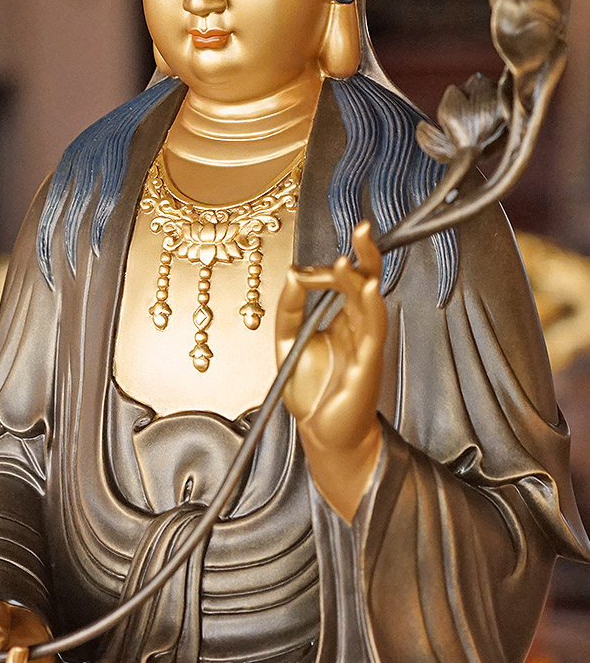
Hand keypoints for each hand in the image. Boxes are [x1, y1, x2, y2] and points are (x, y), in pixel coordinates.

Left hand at [276, 221, 385, 521]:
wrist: (321, 435)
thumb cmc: (310, 391)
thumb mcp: (288, 339)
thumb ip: (290, 305)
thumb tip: (296, 272)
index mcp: (340, 319)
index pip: (342, 281)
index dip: (330, 268)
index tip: (308, 268)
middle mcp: (356, 327)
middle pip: (365, 282)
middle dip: (365, 254)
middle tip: (362, 227)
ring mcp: (365, 343)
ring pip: (371, 301)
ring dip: (365, 274)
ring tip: (359, 248)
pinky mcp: (368, 362)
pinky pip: (373, 329)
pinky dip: (370, 306)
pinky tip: (366, 288)